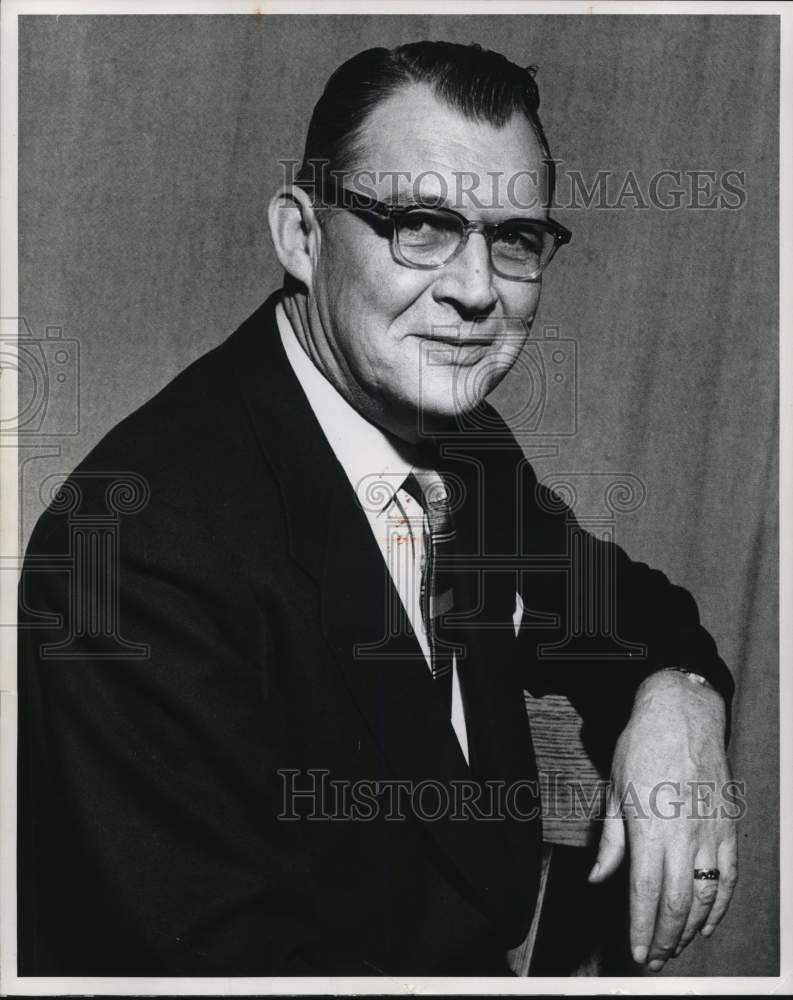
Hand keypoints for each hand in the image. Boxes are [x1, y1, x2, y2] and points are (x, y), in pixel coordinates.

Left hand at [587, 669, 738, 971]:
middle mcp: (683, 836)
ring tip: (676, 946)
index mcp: (649, 827)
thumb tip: (599, 878)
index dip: (643, 928)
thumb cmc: (642, 747)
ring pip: (706, 896)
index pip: (646, 893)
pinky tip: (708, 922)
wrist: (683, 714)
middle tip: (655, 959)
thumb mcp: (614, 789)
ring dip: (691, 928)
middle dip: (666, 937)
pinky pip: (729, 876)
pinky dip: (720, 905)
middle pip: (677, 903)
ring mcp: (710, 833)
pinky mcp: (728, 827)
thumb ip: (610, 841)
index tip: (638, 951)